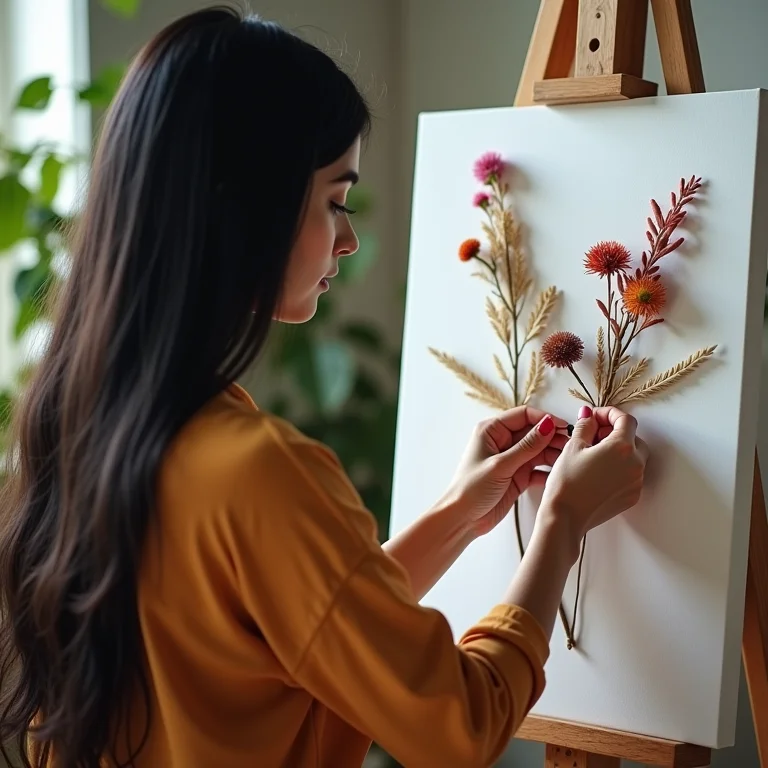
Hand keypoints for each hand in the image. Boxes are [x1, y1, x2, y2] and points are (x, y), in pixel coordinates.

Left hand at [440, 408, 568, 538]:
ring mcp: (511, 460)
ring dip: (553, 453)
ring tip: (569, 458)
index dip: (544, 419)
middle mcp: (502, 442)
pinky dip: (549, 470)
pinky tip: (561, 473)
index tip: (564, 426)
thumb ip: (527, 446)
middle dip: (553, 437)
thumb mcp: (501, 465)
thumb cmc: (471, 488)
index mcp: (492, 431)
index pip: (523, 415)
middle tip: (572, 445)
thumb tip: (548, 424)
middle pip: (534, 432)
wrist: (462, 519)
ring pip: (538, 451)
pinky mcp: (518, 477)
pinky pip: (538, 469)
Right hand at [538, 405, 648, 542]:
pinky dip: (620, 469)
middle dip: (616, 432)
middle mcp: (635, 464)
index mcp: (622, 447)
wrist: (566, 517)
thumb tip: (589, 414)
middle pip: (634, 438)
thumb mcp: (572, 447)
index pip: (626, 420)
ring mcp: (636, 482)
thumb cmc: (566, 483)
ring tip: (594, 454)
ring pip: (635, 458)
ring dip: (619, 451)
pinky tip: (598, 472)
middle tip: (594, 435)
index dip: (610, 414)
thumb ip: (585, 426)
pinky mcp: (632, 497)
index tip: (596, 416)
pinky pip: (631, 475)